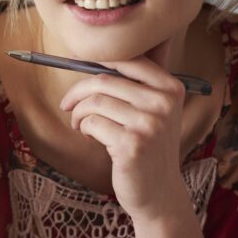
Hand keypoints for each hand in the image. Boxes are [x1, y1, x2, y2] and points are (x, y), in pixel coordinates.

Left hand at [58, 37, 189, 221]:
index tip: (75, 63)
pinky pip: (91, 123)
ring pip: (94, 102)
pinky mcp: (132, 144)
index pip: (127, 59)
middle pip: (103, 80)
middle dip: (77, 91)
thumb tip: (103, 45)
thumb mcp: (154, 110)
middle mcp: (163, 103)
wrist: (159, 192)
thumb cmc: (148, 145)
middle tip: (67, 105)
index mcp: (170, 87)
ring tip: (79, 125)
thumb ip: (137, 81)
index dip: (96, 59)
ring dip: (78, 114)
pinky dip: (83, 129)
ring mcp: (149, 124)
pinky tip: (89, 137)